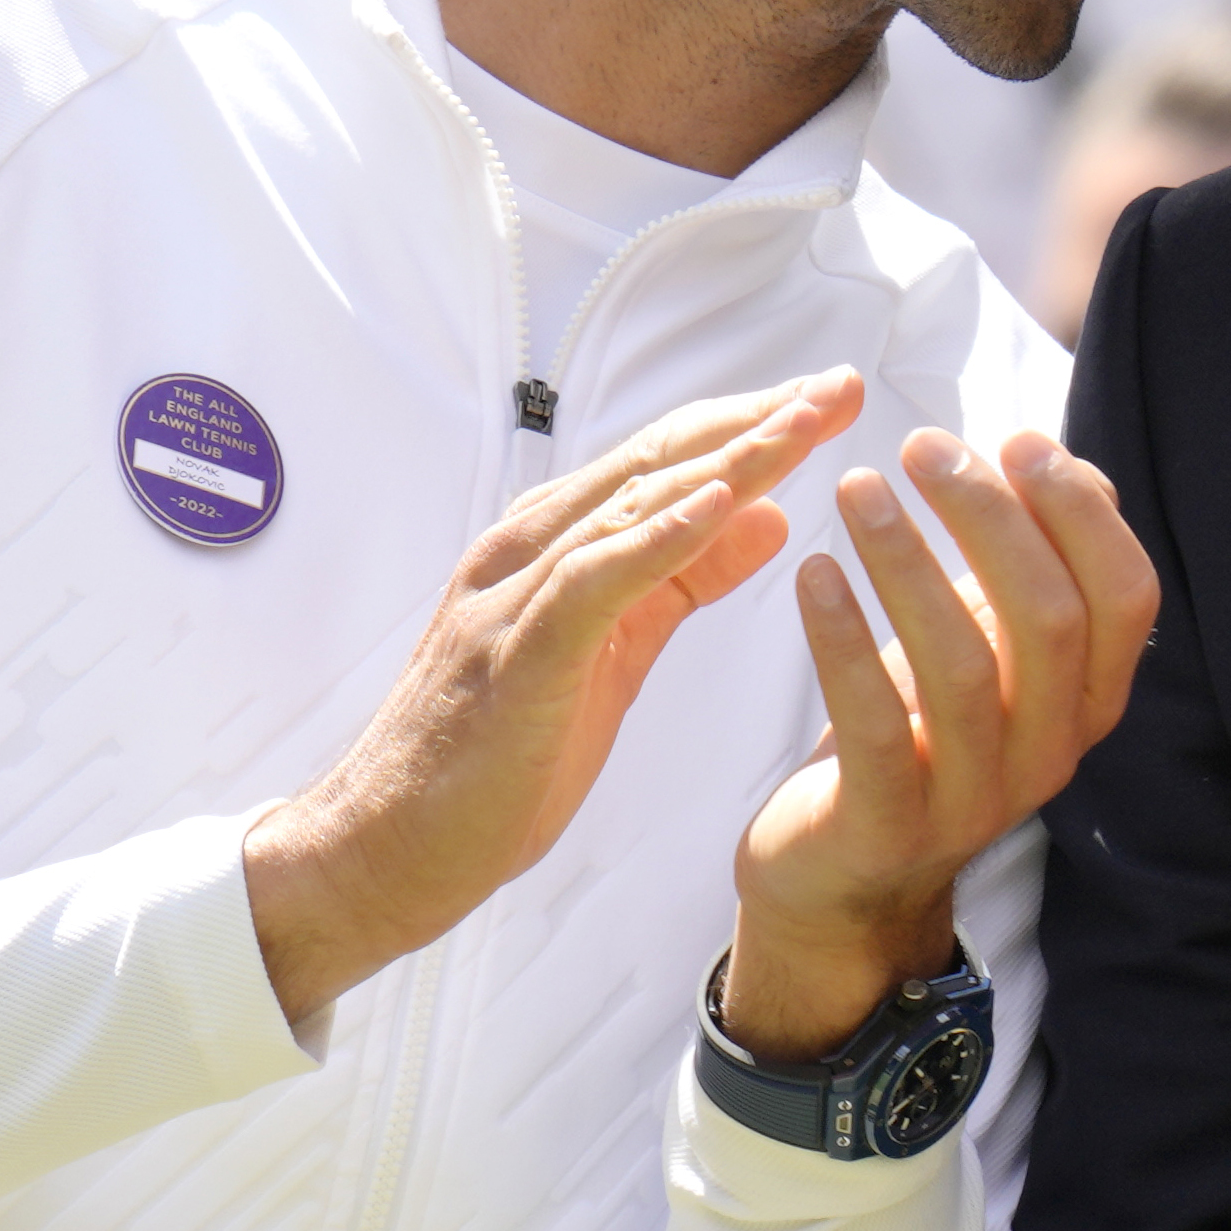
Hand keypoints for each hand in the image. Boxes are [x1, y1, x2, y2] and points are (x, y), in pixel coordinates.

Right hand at [245, 375, 856, 1013]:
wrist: (387, 846)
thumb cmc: (496, 759)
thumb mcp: (617, 655)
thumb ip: (684, 582)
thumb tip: (767, 518)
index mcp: (557, 546)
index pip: (669, 459)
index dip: (754, 423)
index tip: (835, 394)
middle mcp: (531, 549)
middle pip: (660, 461)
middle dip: (758, 420)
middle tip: (843, 384)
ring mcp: (517, 596)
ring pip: (634, 505)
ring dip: (728, 460)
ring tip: (806, 423)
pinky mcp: (517, 653)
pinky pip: (594, 581)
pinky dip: (656, 536)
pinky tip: (721, 505)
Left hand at [722, 429, 1154, 1060]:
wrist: (841, 878)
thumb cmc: (915, 735)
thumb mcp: (989, 651)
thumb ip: (1034, 571)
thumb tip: (1072, 468)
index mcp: (1088, 703)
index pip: (1126, 596)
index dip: (1079, 510)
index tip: (1013, 438)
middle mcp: (1050, 754)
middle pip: (1050, 620)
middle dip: (989, 517)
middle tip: (921, 447)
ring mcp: (974, 800)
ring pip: (964, 668)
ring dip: (908, 562)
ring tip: (857, 489)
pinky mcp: (888, 828)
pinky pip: (872, 726)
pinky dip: (842, 638)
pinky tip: (813, 570)